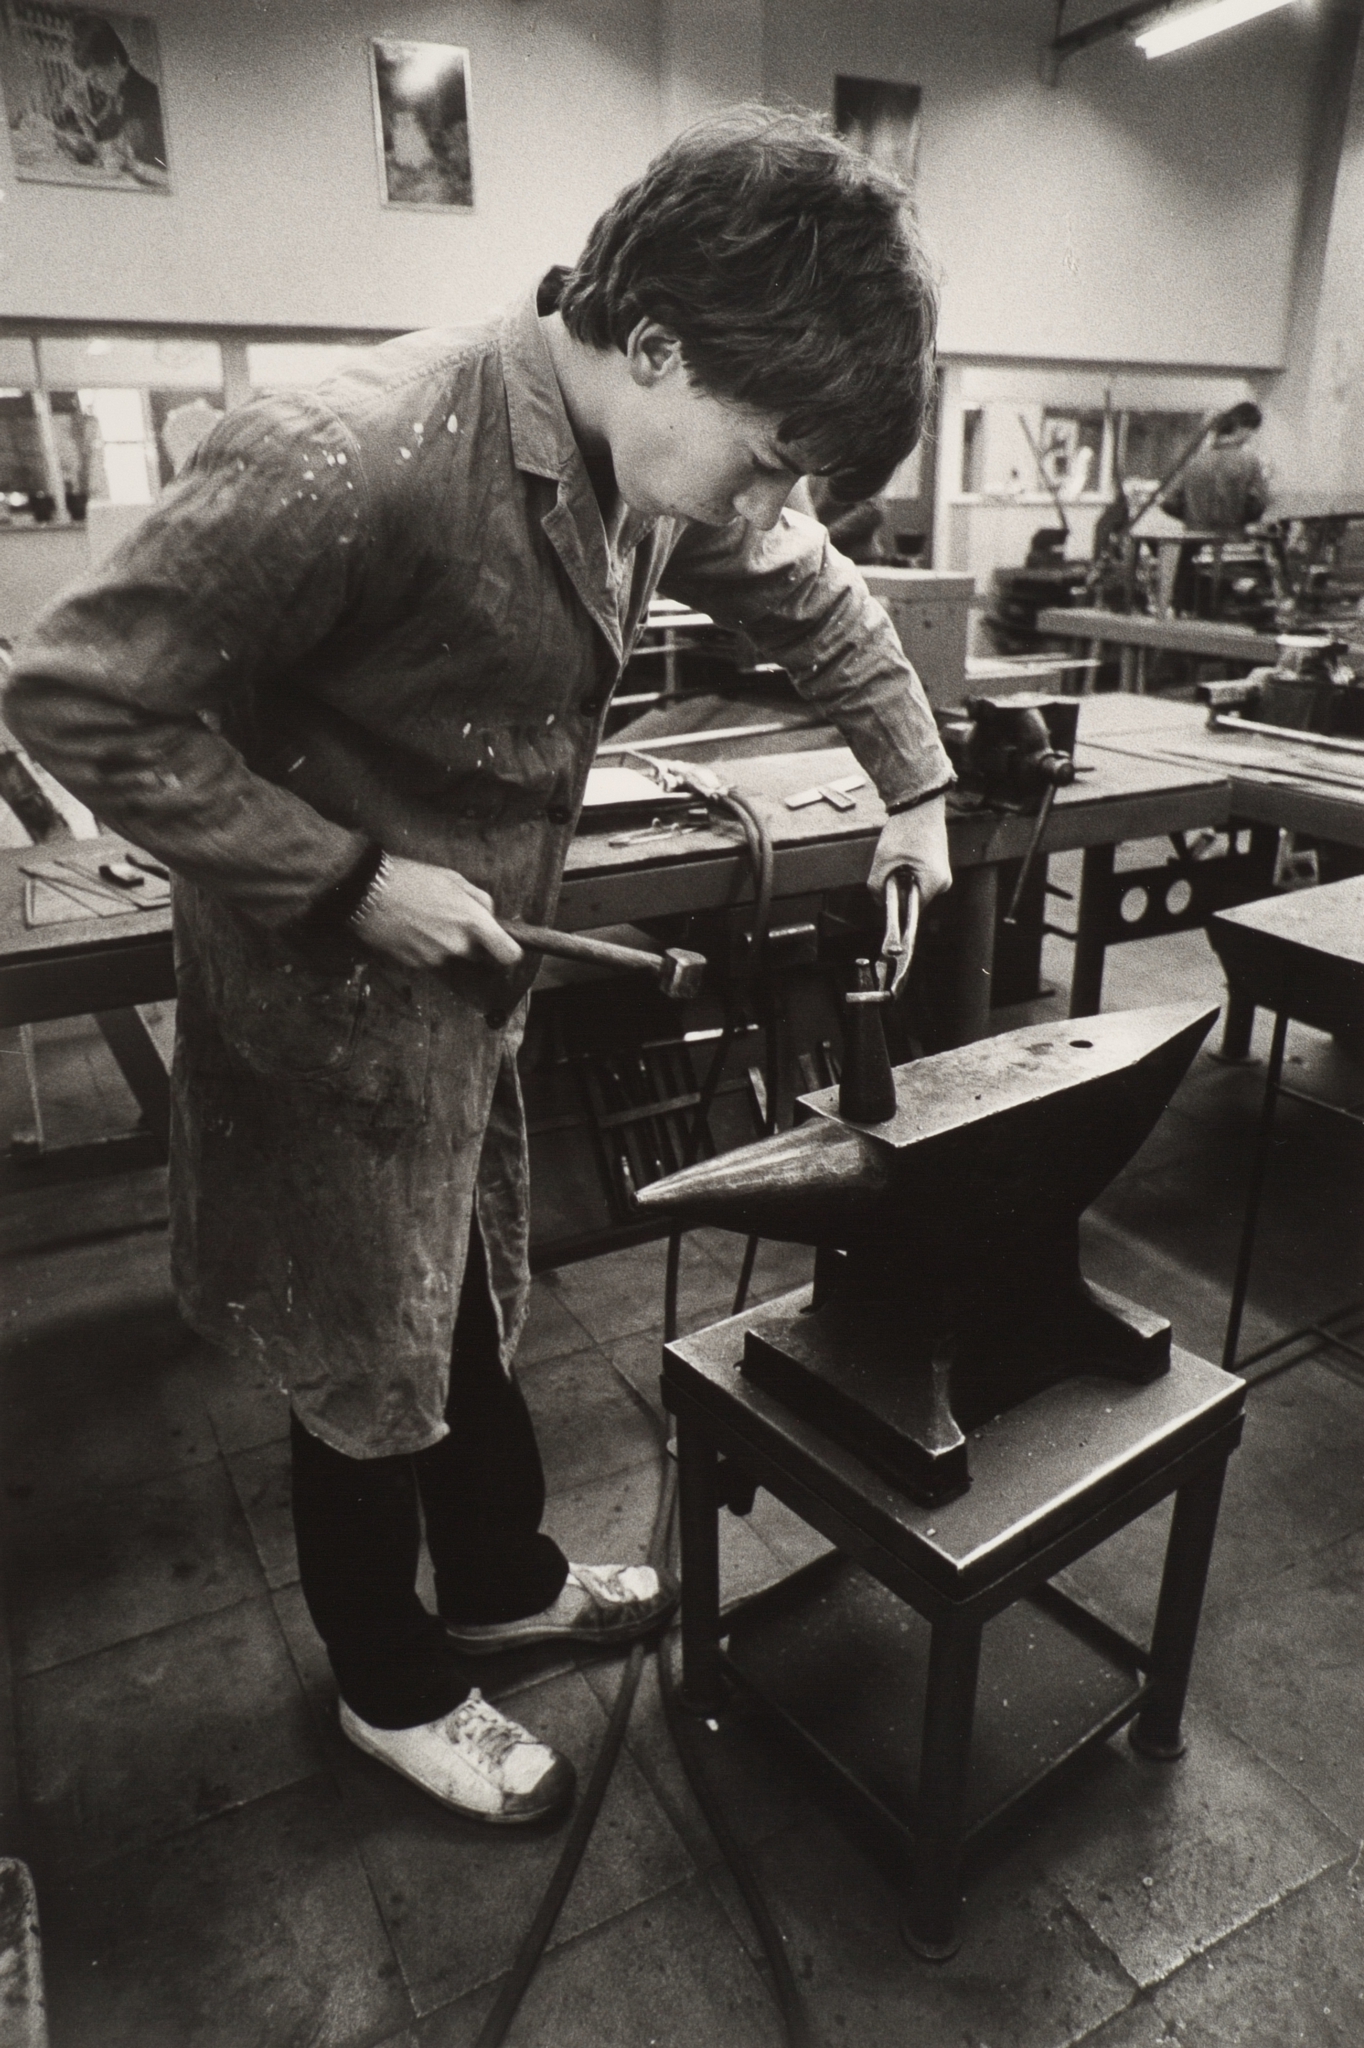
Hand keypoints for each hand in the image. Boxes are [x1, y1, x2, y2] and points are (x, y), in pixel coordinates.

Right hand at [353, 855, 523, 970]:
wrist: (368, 892)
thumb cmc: (412, 879)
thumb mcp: (453, 879)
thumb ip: (479, 900)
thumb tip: (490, 916)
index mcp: (473, 922)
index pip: (508, 954)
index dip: (508, 951)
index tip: (502, 946)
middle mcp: (458, 946)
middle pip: (477, 955)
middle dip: (470, 942)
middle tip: (449, 919)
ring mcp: (436, 958)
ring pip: (452, 957)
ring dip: (445, 944)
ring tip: (425, 920)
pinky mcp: (416, 965)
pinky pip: (431, 960)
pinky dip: (425, 948)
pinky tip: (411, 928)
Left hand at [867, 796, 950, 902]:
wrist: (920, 804)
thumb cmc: (905, 830)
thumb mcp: (884, 859)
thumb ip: (877, 885)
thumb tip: (879, 901)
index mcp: (935, 883)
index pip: (911, 908)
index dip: (894, 901)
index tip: (885, 888)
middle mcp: (944, 882)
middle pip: (913, 899)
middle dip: (898, 888)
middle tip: (890, 867)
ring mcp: (943, 874)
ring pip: (915, 888)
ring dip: (902, 879)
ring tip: (898, 858)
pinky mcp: (938, 867)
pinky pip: (920, 879)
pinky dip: (908, 873)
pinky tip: (904, 856)